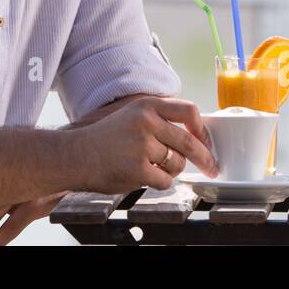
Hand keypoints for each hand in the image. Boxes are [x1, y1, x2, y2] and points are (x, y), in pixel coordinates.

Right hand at [71, 95, 217, 193]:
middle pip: (189, 142)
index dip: (202, 129)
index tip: (207, 141)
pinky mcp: (138, 169)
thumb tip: (194, 133)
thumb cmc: (105, 138)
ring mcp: (143, 146)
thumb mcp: (131, 115)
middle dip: (205, 159)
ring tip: (149, 166)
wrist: (76, 155)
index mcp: (147, 105)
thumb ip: (159, 119)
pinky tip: (141, 175)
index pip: (189, 111)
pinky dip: (158, 182)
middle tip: (212, 168)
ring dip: (170, 170)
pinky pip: (165, 181)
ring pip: (177, 164)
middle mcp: (147, 122)